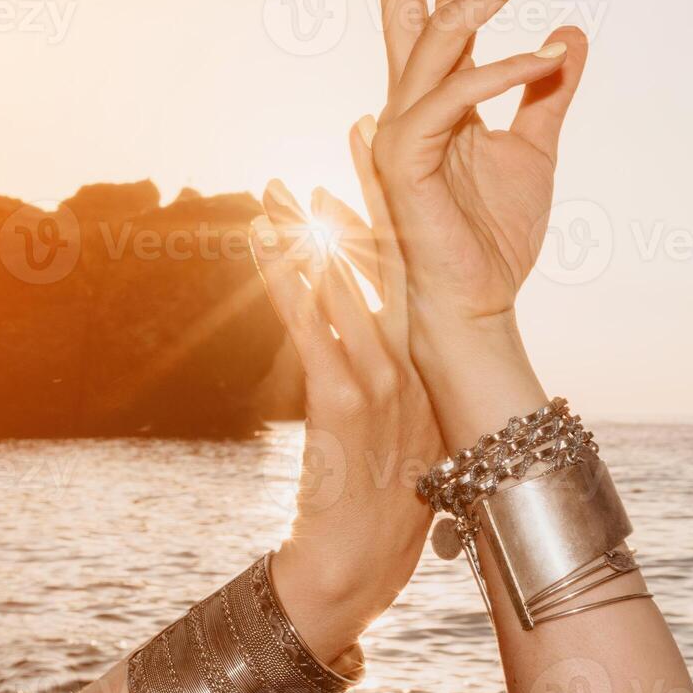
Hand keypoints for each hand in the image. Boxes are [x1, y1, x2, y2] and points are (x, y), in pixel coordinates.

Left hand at [249, 180, 440, 667]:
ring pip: (344, 285)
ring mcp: (381, 380)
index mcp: (425, 361)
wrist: (361, 567)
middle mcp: (411, 361)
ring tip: (283, 185)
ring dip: (310, 231)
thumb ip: (399, 378)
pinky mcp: (344, 404)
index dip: (399, 207)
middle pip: (389, 259)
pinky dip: (289, 283)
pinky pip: (313, 329)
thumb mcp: (403, 431)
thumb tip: (388, 339)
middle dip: (369, 192)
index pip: (413, 268)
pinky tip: (267, 247)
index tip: (388, 156)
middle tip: (360, 126)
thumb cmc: (380, 504)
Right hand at [373, 0, 589, 326]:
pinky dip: (501, 70)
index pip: (438, 2)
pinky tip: (547, 52)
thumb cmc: (495, 235)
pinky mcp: (406, 158)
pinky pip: (452, 97)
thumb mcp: (536, 147)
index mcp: (434, 95)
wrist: (480, 302)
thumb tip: (571, 32)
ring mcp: (400, 126)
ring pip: (436, 35)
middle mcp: (408, 100)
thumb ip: (547, 90)